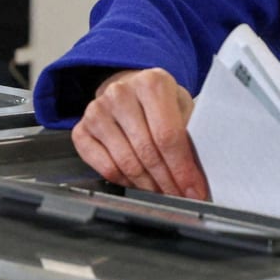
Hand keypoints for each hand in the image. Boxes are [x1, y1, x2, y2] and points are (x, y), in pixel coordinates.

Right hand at [71, 68, 209, 199]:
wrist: (128, 89)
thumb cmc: (158, 102)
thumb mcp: (181, 107)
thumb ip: (190, 135)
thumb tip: (199, 175)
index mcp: (151, 83)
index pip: (168, 135)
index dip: (182, 168)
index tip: (194, 189)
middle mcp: (120, 93)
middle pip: (147, 152)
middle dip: (167, 181)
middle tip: (180, 196)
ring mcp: (97, 111)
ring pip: (126, 163)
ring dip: (148, 186)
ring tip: (162, 192)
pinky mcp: (81, 130)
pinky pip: (105, 167)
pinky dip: (125, 181)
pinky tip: (139, 184)